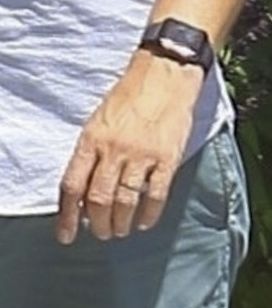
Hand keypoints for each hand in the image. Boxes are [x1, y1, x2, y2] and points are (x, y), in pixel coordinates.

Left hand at [57, 50, 200, 243]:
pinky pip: (155, 195)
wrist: (165, 72)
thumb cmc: (130, 94)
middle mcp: (114, 149)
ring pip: (125, 202)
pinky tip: (144, 222)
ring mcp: (142, 154)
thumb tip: (83, 191)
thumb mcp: (99, 119)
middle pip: (98, 200)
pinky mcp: (167, 157)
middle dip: (97, 224)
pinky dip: (149, 214)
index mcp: (92, 139)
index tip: (67, 234)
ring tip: (120, 230)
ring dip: (120, 223)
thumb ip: (90, 152)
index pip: (73, 186)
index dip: (67, 216)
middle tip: (101, 232)